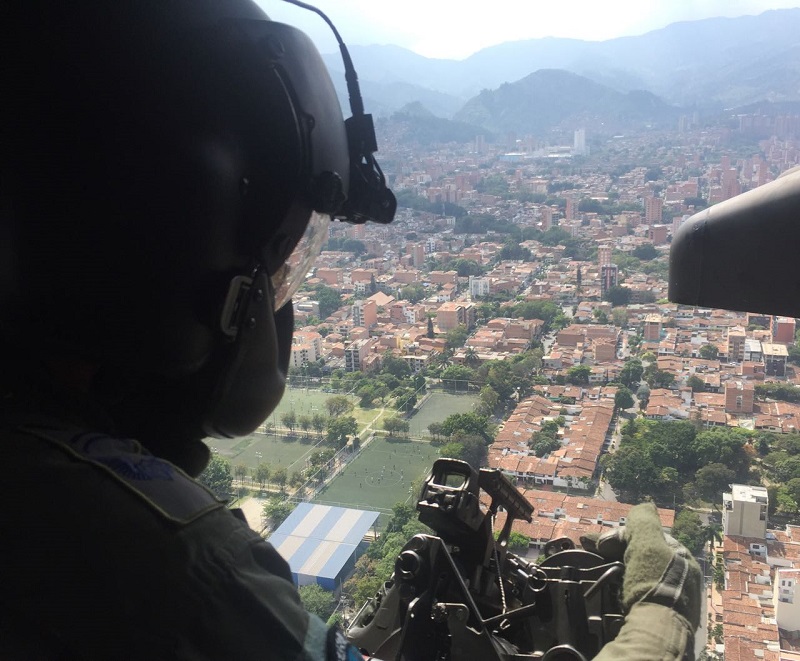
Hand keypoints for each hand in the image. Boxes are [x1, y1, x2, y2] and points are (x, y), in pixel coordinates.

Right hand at [580, 502, 701, 630]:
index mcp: (682, 560)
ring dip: (612, 568)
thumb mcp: (648, 544)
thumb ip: (643, 521)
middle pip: (640, 557)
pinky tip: (605, 590)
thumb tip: (644, 505)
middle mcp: (680, 579)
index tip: (595, 542)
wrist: (655, 633)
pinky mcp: (657, 618)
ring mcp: (670, 601)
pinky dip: (617, 589)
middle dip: (612, 551)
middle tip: (588, 550)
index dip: (618, 536)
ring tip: (591, 568)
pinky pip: (634, 596)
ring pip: (635, 575)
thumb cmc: (654, 585)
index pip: (646, 538)